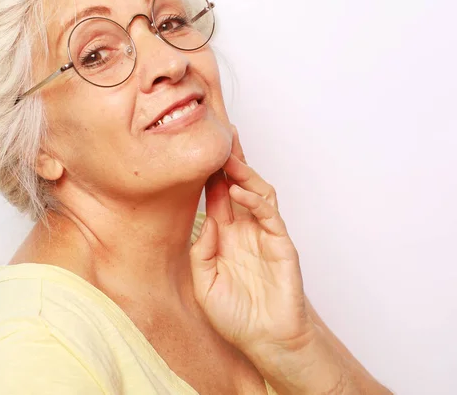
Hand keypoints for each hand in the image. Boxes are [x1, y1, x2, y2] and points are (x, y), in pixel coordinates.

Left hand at [190, 125, 314, 358]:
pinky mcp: (282, 244)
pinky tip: (240, 191)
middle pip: (239, 187)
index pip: (217, 197)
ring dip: (244, 174)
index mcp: (226, 237)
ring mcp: (265, 235)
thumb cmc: (236, 316)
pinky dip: (256, 200)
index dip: (209, 176)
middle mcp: (245, 231)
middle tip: (219, 138)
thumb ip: (202, 251)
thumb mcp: (204, 283)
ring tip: (228, 156)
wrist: (265, 341)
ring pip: (258, 193)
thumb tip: (205, 220)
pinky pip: (270, 215)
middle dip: (229, 163)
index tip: (196, 154)